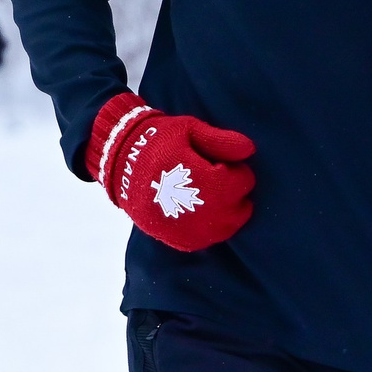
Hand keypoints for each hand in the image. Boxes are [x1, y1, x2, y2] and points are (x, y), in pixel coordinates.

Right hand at [86, 91, 255, 252]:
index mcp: (206, 181)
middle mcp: (200, 211)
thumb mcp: (189, 129)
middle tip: (222, 180)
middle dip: (235, 194)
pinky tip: (204, 214)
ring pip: (224, 229)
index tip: (225, 164)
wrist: (121, 161)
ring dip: (227, 214)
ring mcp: (187, 228)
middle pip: (238, 210)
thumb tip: (250, 150)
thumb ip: (221, 140)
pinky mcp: (174, 238)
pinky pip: (203, 241)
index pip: (242, 183)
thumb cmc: (158, 139)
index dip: (238, 171)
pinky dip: (209, 229)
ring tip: (216, 197)